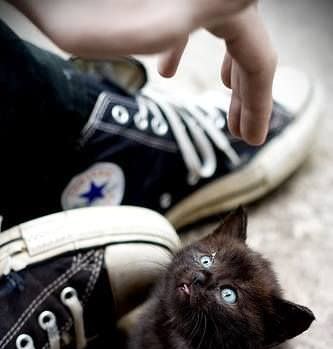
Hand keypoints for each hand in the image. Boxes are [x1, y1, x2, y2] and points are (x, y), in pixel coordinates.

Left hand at [11, 0, 275, 144]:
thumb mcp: (150, 28)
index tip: (253, 141)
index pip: (259, 58)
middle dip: (245, 93)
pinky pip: (191, 16)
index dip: (260, 105)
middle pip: (245, 43)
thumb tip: (243, 7)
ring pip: (221, 31)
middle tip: (242, 132)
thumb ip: (196, 31)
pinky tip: (169, 70)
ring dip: (224, 69)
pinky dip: (188, 45)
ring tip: (224, 102)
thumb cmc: (84, 4)